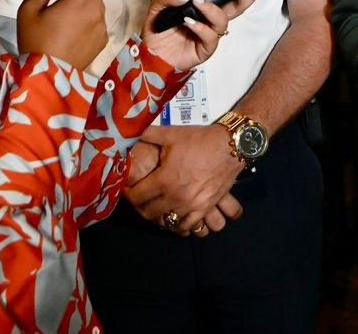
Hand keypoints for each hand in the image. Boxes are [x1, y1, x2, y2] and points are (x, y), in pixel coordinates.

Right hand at [16, 0, 107, 69]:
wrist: (49, 77)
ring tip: (65, 4)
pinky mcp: (102, 38)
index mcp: (79, 0)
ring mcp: (102, 24)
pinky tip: (70, 25)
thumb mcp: (27, 13)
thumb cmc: (36, 45)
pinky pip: (97, 18)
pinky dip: (87, 13)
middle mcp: (95, 10)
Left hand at [124, 123, 244, 236]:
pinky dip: (180, 225)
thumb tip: (131, 131)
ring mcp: (191, 206)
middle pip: (149, 213)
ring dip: (159, 217)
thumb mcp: (172, 134)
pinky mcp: (205, 208)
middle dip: (140, 207)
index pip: (136, 197)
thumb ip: (149, 134)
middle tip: (140, 199)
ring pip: (168, 222)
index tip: (127, 190)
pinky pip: (188, 226)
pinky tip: (177, 218)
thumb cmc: (200, 140)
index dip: (128, 194)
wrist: (230, 145)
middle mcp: (175, 197)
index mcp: (164, 180)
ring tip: (157, 209)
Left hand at [141, 0, 263, 71]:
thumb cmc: (158, 33)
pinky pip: (210, 36)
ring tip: (196, 3)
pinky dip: (201, 27)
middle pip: (236, 8)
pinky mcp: (205, 49)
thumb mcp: (158, 8)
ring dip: (211, 9)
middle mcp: (210, 21)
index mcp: (203, 9)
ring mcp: (209, 34)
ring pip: (222, 20)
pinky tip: (190, 23)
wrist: (151, 56)